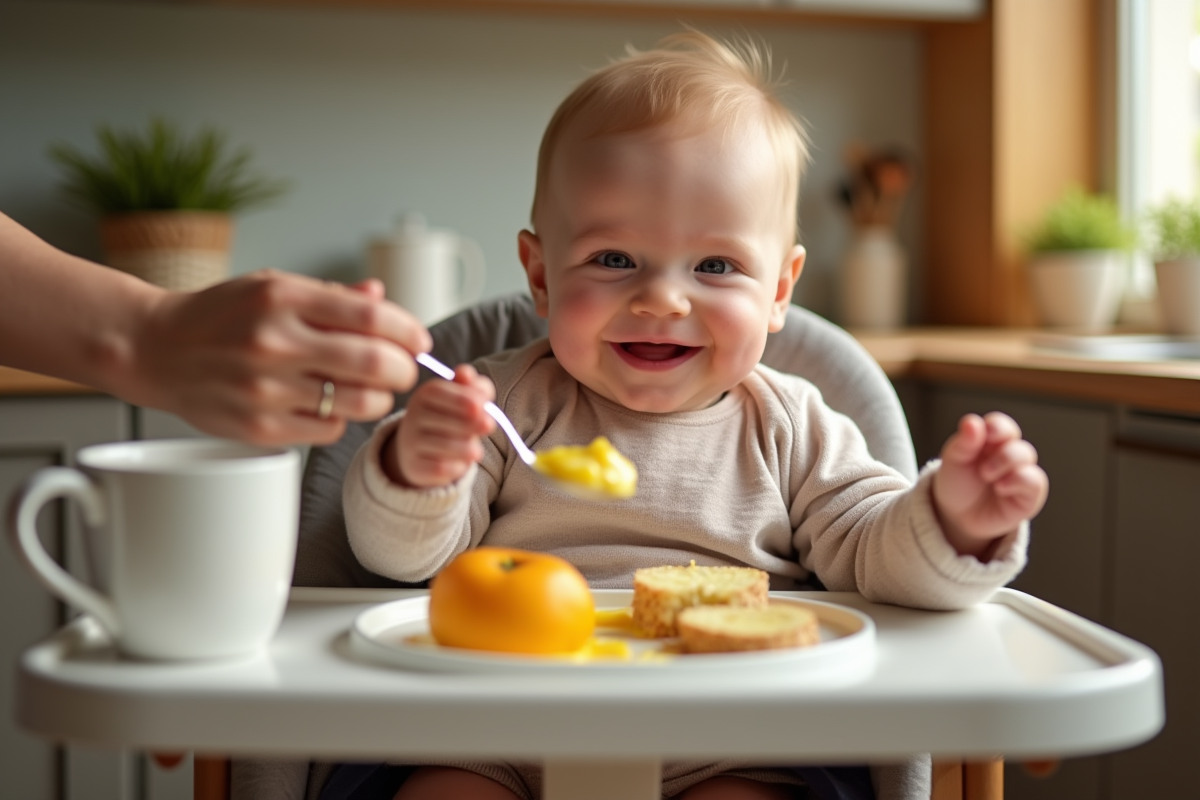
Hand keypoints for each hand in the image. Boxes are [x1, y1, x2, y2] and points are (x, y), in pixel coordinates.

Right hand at [128, 270, 431, 444]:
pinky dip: (340, 419)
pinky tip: (328, 405)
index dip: (409, 332)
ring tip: (369, 388)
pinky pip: (329, 429)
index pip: (373, 317)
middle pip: (376, 364)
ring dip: (378, 398)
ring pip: (359, 403)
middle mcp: (275, 342)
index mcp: (283, 298)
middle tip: (403, 370)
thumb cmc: (220, 315)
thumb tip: (382, 296)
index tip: (418, 340)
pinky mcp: (259, 427)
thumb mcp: (272, 286)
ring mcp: (266, 388)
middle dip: (404, 369)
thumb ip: (332, 296)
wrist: (154, 349)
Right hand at [386, 363, 495, 487]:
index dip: (462, 397)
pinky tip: (461, 463)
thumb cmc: (451, 418)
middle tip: (489, 426)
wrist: (421, 449)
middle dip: (471, 423)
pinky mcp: (414, 467)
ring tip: (477, 451)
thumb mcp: (464, 399)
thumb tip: (466, 373)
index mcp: (424, 395)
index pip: (438, 392)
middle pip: (444, 419)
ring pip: (444, 445)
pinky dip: (456, 467)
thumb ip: (473, 386)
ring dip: (467, 448)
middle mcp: (413, 417)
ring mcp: (411, 443)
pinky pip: (440, 468)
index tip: (483, 405)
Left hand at [932, 412, 1048, 559]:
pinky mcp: (1029, 494)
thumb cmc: (958, 484)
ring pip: (1027, 456)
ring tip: (988, 477)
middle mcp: (1008, 453)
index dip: (996, 428)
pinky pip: (1035, 481)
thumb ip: (964, 442)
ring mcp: (1021, 472)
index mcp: (989, 440)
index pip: (1001, 426)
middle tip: (983, 470)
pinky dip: (1019, 481)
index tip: (985, 435)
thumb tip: (972, 422)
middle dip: (1001, 454)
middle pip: (1016, 441)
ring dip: (1007, 464)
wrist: (958, 517)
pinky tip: (1001, 488)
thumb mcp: (954, 461)